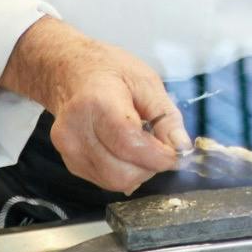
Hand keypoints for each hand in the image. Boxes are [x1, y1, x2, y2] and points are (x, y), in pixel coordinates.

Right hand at [0, 17, 189, 192]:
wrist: (70, 71)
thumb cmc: (109, 70)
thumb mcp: (147, 81)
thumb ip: (166, 116)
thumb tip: (182, 148)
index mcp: (96, 103)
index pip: (130, 144)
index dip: (159, 156)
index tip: (178, 154)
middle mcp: (76, 131)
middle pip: (121, 172)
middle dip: (150, 167)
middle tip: (161, 148)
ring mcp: (69, 149)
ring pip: (113, 181)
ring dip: (138, 172)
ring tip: (142, 145)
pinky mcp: (70, 162)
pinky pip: (104, 180)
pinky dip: (124, 172)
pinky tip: (125, 149)